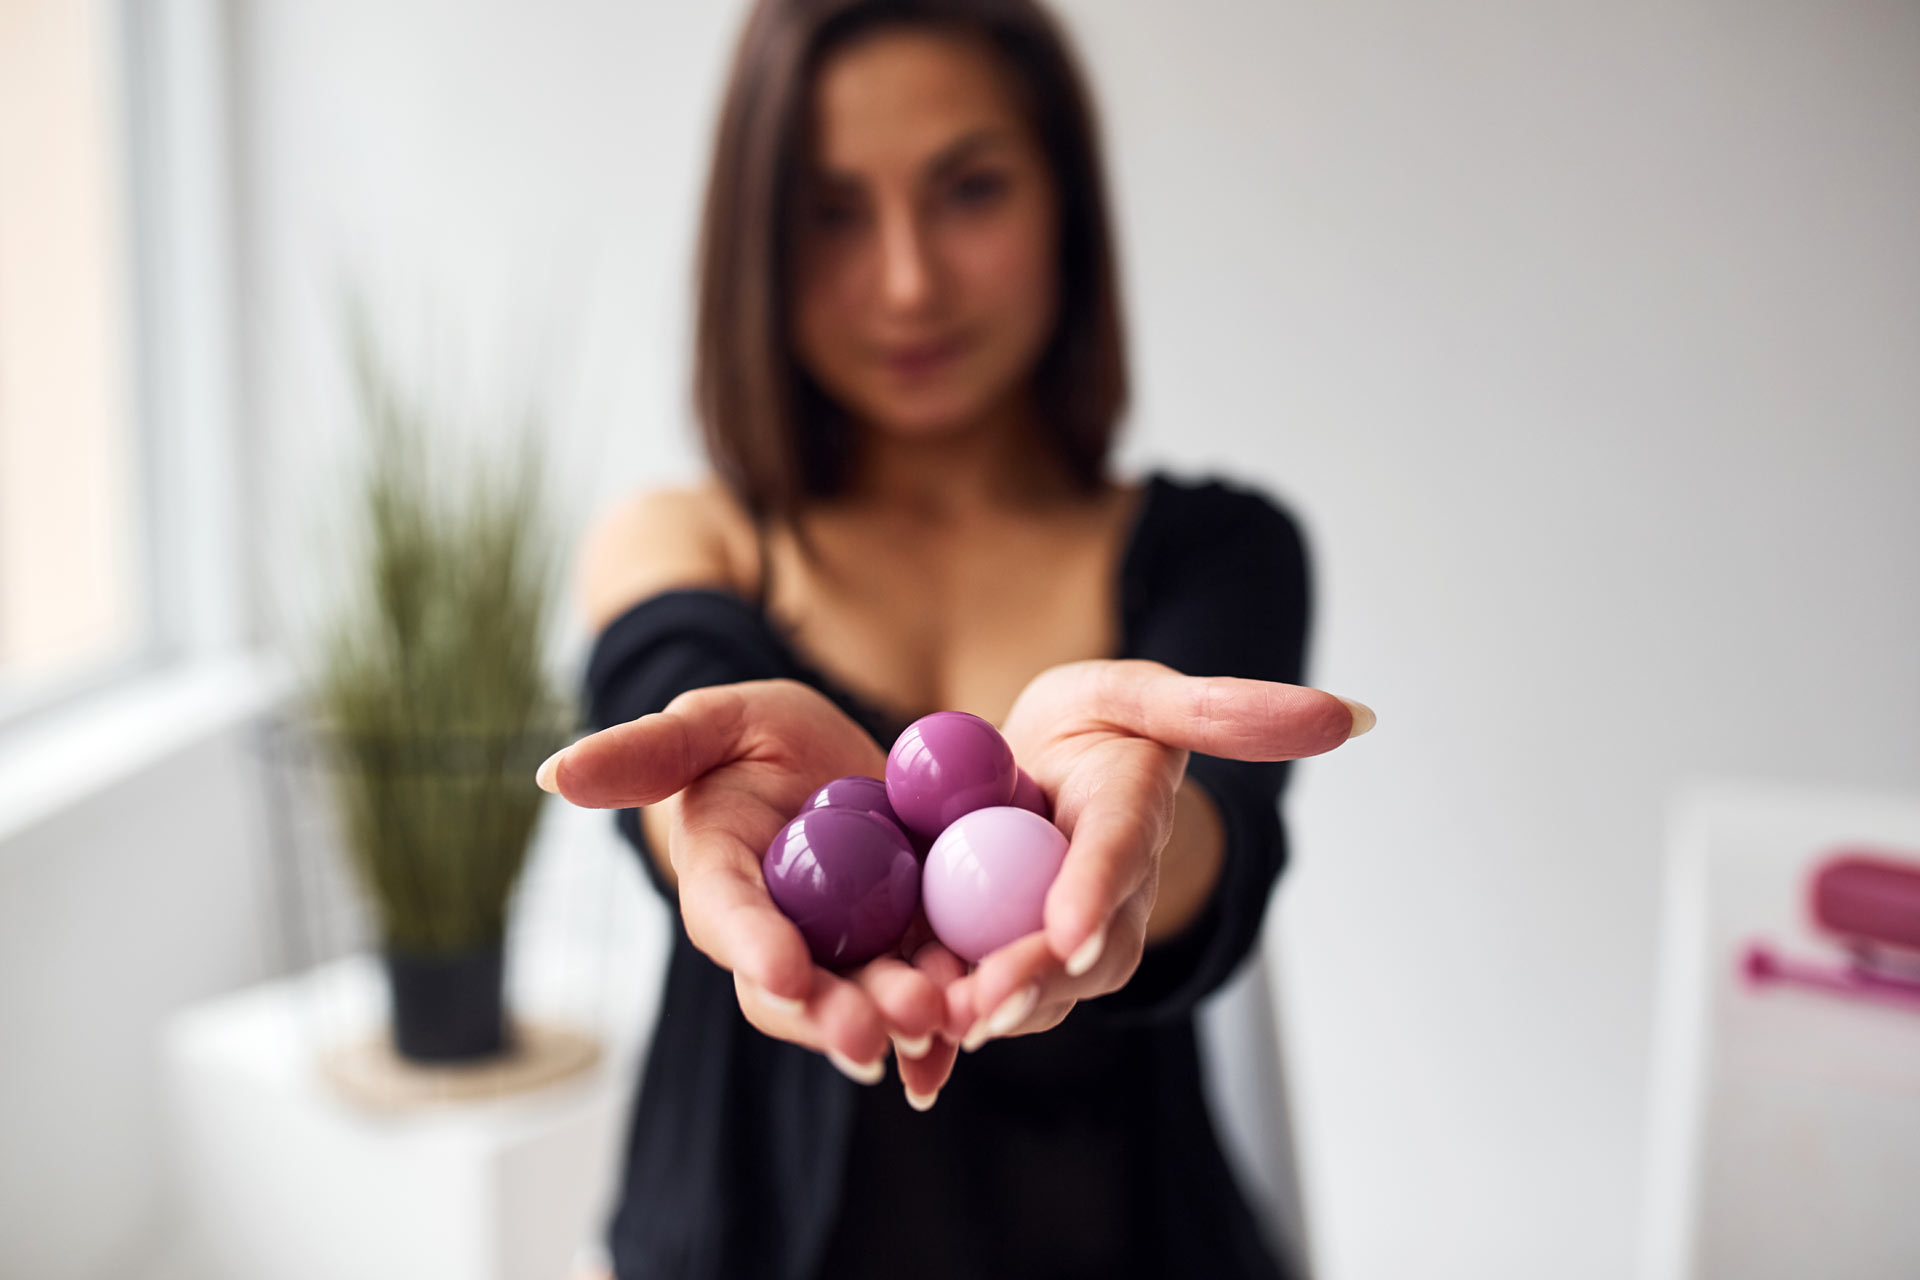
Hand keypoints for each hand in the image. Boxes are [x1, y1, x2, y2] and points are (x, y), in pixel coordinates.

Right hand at [540, 679, 964, 1102]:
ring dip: (901, 1020)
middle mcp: (781, 935)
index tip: (784, 970)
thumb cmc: (758, 737)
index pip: (729, 921)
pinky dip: (953, 1016)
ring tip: (940, 1021)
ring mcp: (847, 950)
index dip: (754, 948)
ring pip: (868, 1000)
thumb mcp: (712, 722)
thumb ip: (644, 752)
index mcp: (723, 882)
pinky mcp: (908, 947)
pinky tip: (977, 1023)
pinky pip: (928, 990)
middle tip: (873, 1030)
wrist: (839, 758)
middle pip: (799, 992)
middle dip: (834, 1015)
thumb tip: (551, 773)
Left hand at [940, 660, 1366, 1048]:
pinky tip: (912, 1064)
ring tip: (935, 1028)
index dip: (1097, 895)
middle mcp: (1100, 896)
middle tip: (983, 1005)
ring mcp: (1048, 931)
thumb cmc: (1102, 723)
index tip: (1072, 936)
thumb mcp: (1144, 694)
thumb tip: (1352, 716)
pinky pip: (974, 993)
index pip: (1118, 854)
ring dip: (984, 1013)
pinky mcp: (989, 948)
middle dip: (1033, 982)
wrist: (1043, 764)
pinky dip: (942, 1031)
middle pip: (1075, 949)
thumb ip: (1227, 706)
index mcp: (1129, 820)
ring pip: (1028, 985)